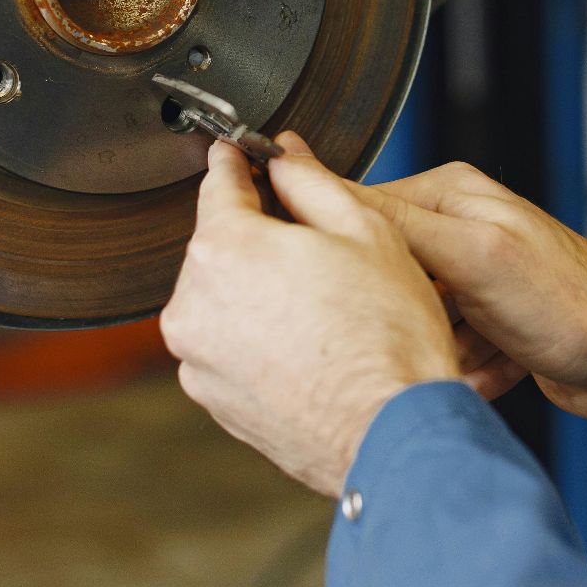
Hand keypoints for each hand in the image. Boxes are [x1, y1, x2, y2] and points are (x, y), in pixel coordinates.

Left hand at [161, 138, 457, 496]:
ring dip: (258, 291)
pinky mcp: (214, 400)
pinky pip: (229, 347)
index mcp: (224, 249)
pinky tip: (309, 345)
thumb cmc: (389, 337)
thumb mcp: (365, 230)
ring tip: (322, 308)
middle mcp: (193, 305)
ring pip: (223, 298)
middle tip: (318, 249)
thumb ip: (310, 182)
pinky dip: (258, 338)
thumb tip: (284, 155)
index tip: (239, 152)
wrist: (393, 434)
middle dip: (259, 238)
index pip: (218, 184)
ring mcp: (198, 359)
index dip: (235, 161)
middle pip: (220, 246)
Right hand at [356, 162, 586, 423]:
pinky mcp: (486, 322)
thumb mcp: (471, 254)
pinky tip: (498, 370)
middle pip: (388, 277)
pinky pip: (447, 351)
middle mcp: (458, 229)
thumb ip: (396, 220)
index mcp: (449, 194)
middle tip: (430, 334)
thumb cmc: (570, 303)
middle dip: (406, 317)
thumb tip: (318, 176)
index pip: (363, 211)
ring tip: (473, 357)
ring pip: (415, 322)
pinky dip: (467, 369)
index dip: (348, 256)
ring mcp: (473, 278)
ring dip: (439, 350)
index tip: (342, 294)